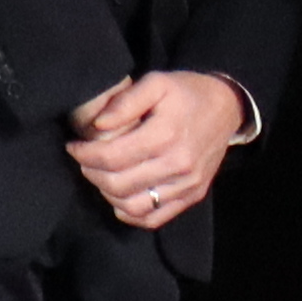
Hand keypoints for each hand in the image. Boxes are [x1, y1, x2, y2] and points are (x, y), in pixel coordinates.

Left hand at [67, 70, 247, 229]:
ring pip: (133, 206)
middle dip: (91, 173)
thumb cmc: (186, 93)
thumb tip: (98, 125)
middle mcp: (178, 165)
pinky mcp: (192, 196)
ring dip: (108, 194)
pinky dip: (130, 213)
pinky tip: (121, 197)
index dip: (84, 155)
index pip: (111, 157)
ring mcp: (187, 185)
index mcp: (165, 134)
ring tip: (102, 175)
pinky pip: (153, 218)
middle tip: (85, 160)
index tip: (74, 146)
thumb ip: (125, 101)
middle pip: (118, 184)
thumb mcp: (156, 82)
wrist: (227, 108)